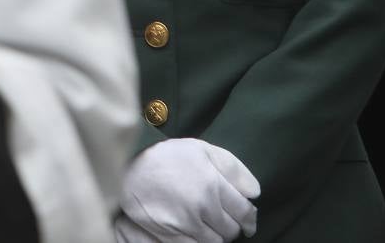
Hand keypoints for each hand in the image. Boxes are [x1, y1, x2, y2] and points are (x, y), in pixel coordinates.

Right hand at [120, 138, 259, 242]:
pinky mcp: (170, 237)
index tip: (248, 222)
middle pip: (231, 230)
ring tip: (209, 225)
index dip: (249, 219)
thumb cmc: (168, 156)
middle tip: (225, 220)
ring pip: (215, 242)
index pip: (245, 213)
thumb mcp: (203, 150)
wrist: (129, 167)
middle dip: (232, 226)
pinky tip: (196, 233)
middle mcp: (202, 208)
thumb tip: (255, 193)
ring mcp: (186, 225)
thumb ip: (233, 169)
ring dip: (216, 236)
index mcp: (213, 185)